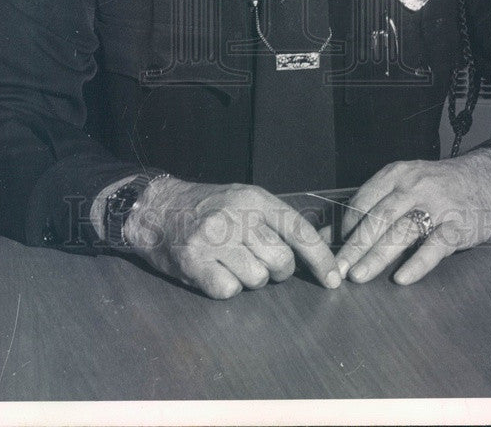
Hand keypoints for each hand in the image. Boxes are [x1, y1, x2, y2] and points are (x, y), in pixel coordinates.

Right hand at [123, 177, 341, 299]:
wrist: (156, 207)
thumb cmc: (206, 207)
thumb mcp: (243, 199)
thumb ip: (274, 221)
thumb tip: (314, 251)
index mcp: (254, 199)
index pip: (298, 231)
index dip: (320, 259)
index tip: (334, 279)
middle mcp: (236, 216)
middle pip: (281, 262)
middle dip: (276, 270)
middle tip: (256, 259)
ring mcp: (214, 239)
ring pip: (257, 280)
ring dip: (248, 279)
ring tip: (229, 261)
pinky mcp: (194, 262)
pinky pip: (229, 291)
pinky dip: (224, 287)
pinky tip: (212, 270)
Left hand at [331, 149, 490, 285]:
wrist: (490, 177)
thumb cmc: (441, 184)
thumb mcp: (409, 180)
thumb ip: (379, 201)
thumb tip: (336, 231)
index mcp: (398, 174)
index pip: (364, 199)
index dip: (345, 225)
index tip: (331, 247)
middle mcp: (415, 186)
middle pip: (378, 218)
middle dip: (354, 245)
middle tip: (336, 269)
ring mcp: (438, 206)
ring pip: (402, 231)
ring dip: (377, 255)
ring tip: (358, 275)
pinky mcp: (459, 225)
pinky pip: (435, 245)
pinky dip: (418, 263)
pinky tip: (402, 278)